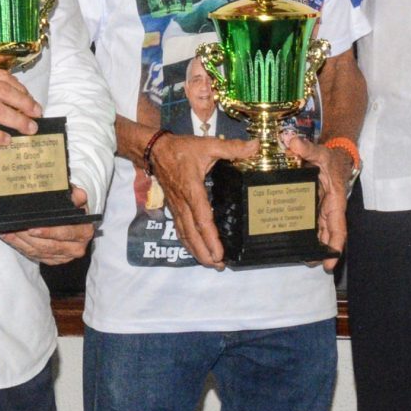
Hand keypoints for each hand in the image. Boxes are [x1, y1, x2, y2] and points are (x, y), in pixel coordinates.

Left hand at [0, 186, 95, 264]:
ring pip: (39, 251)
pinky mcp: (53, 261)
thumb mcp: (77, 199)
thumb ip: (76, 196)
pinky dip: (19, 246)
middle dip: (28, 237)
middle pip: (49, 245)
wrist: (75, 222)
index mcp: (84, 231)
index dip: (48, 232)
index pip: (65, 233)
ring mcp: (64, 256)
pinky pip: (34, 255)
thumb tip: (77, 194)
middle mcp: (76, 247)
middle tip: (13, 228)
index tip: (32, 228)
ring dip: (21, 241)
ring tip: (7, 230)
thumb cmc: (74, 209)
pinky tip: (9, 237)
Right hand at [149, 132, 257, 268]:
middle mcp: (183, 203)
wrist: (154, 149)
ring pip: (185, 234)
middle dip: (204, 252)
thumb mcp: (208, 144)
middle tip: (218, 266)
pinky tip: (195, 250)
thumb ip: (231, 147)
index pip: (202, 219)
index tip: (219, 252)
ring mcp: (176, 207)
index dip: (210, 238)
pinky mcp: (173, 207)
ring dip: (196, 251)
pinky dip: (187, 243)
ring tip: (210, 263)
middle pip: (192, 234)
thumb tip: (255, 146)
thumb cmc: (181, 149)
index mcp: (193, 190)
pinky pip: (180, 229)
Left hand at [284, 132, 352, 270]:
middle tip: (308, 263)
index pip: (338, 229)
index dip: (334, 246)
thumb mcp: (321, 152)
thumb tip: (292, 142)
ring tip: (300, 257)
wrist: (334, 155)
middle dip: (321, 251)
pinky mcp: (312, 207)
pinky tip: (293, 239)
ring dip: (312, 245)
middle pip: (327, 235)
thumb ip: (308, 148)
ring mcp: (320, 210)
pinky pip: (309, 223)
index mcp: (335, 202)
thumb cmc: (331, 158)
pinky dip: (304, 232)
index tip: (330, 263)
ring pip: (318, 232)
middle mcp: (329, 209)